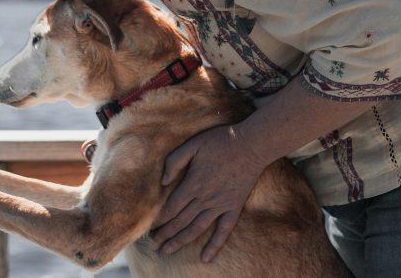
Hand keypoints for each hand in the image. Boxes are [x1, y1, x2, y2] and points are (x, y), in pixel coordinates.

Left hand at [151, 124, 265, 261]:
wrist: (251, 145)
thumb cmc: (220, 142)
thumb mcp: (193, 144)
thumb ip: (175, 161)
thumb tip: (163, 181)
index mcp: (193, 184)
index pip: (171, 208)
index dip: (159, 220)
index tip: (149, 228)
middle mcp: (204, 199)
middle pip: (180, 221)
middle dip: (165, 234)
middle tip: (153, 245)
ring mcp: (220, 205)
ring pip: (197, 228)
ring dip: (181, 241)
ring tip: (167, 251)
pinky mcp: (233, 208)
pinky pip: (224, 231)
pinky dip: (214, 246)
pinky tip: (206, 258)